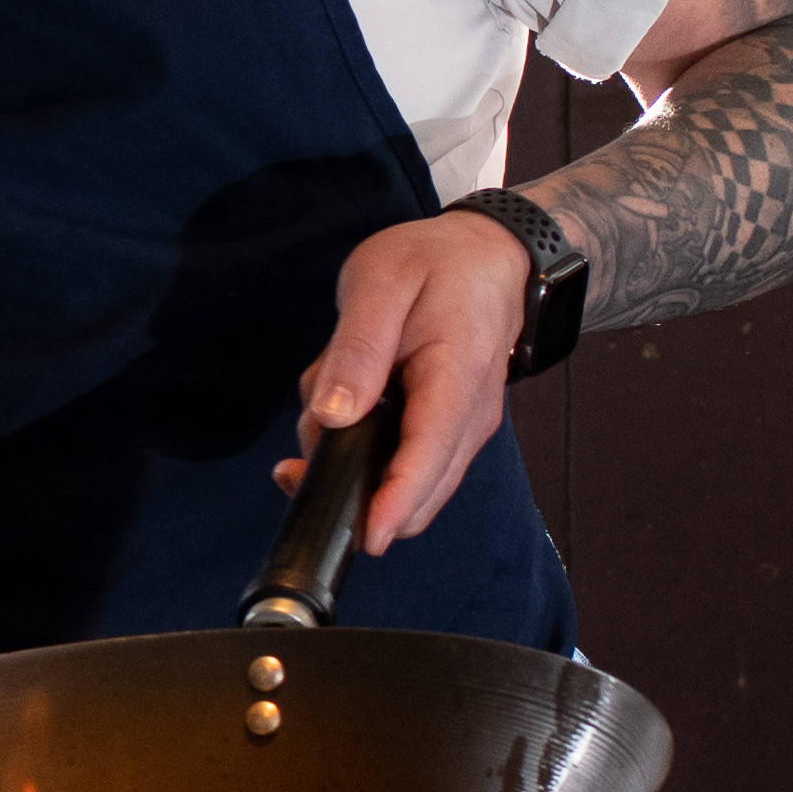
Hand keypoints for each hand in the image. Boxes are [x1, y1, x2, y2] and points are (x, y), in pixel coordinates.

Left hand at [284, 211, 537, 561]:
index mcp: (457, 377)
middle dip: (354, 485)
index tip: (362, 535)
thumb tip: (335, 415)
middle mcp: (470, 418)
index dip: (393, 504)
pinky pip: (405, 463)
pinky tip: (340, 416)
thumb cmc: (435, 263)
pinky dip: (365, 453)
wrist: (488, 256)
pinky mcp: (448, 432)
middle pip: (419, 492)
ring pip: (405, 483)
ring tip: (326, 407)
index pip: (429, 457)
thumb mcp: (381, 282)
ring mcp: (463, 430)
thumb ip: (357, 348)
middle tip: (304, 446)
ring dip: (354, 464)